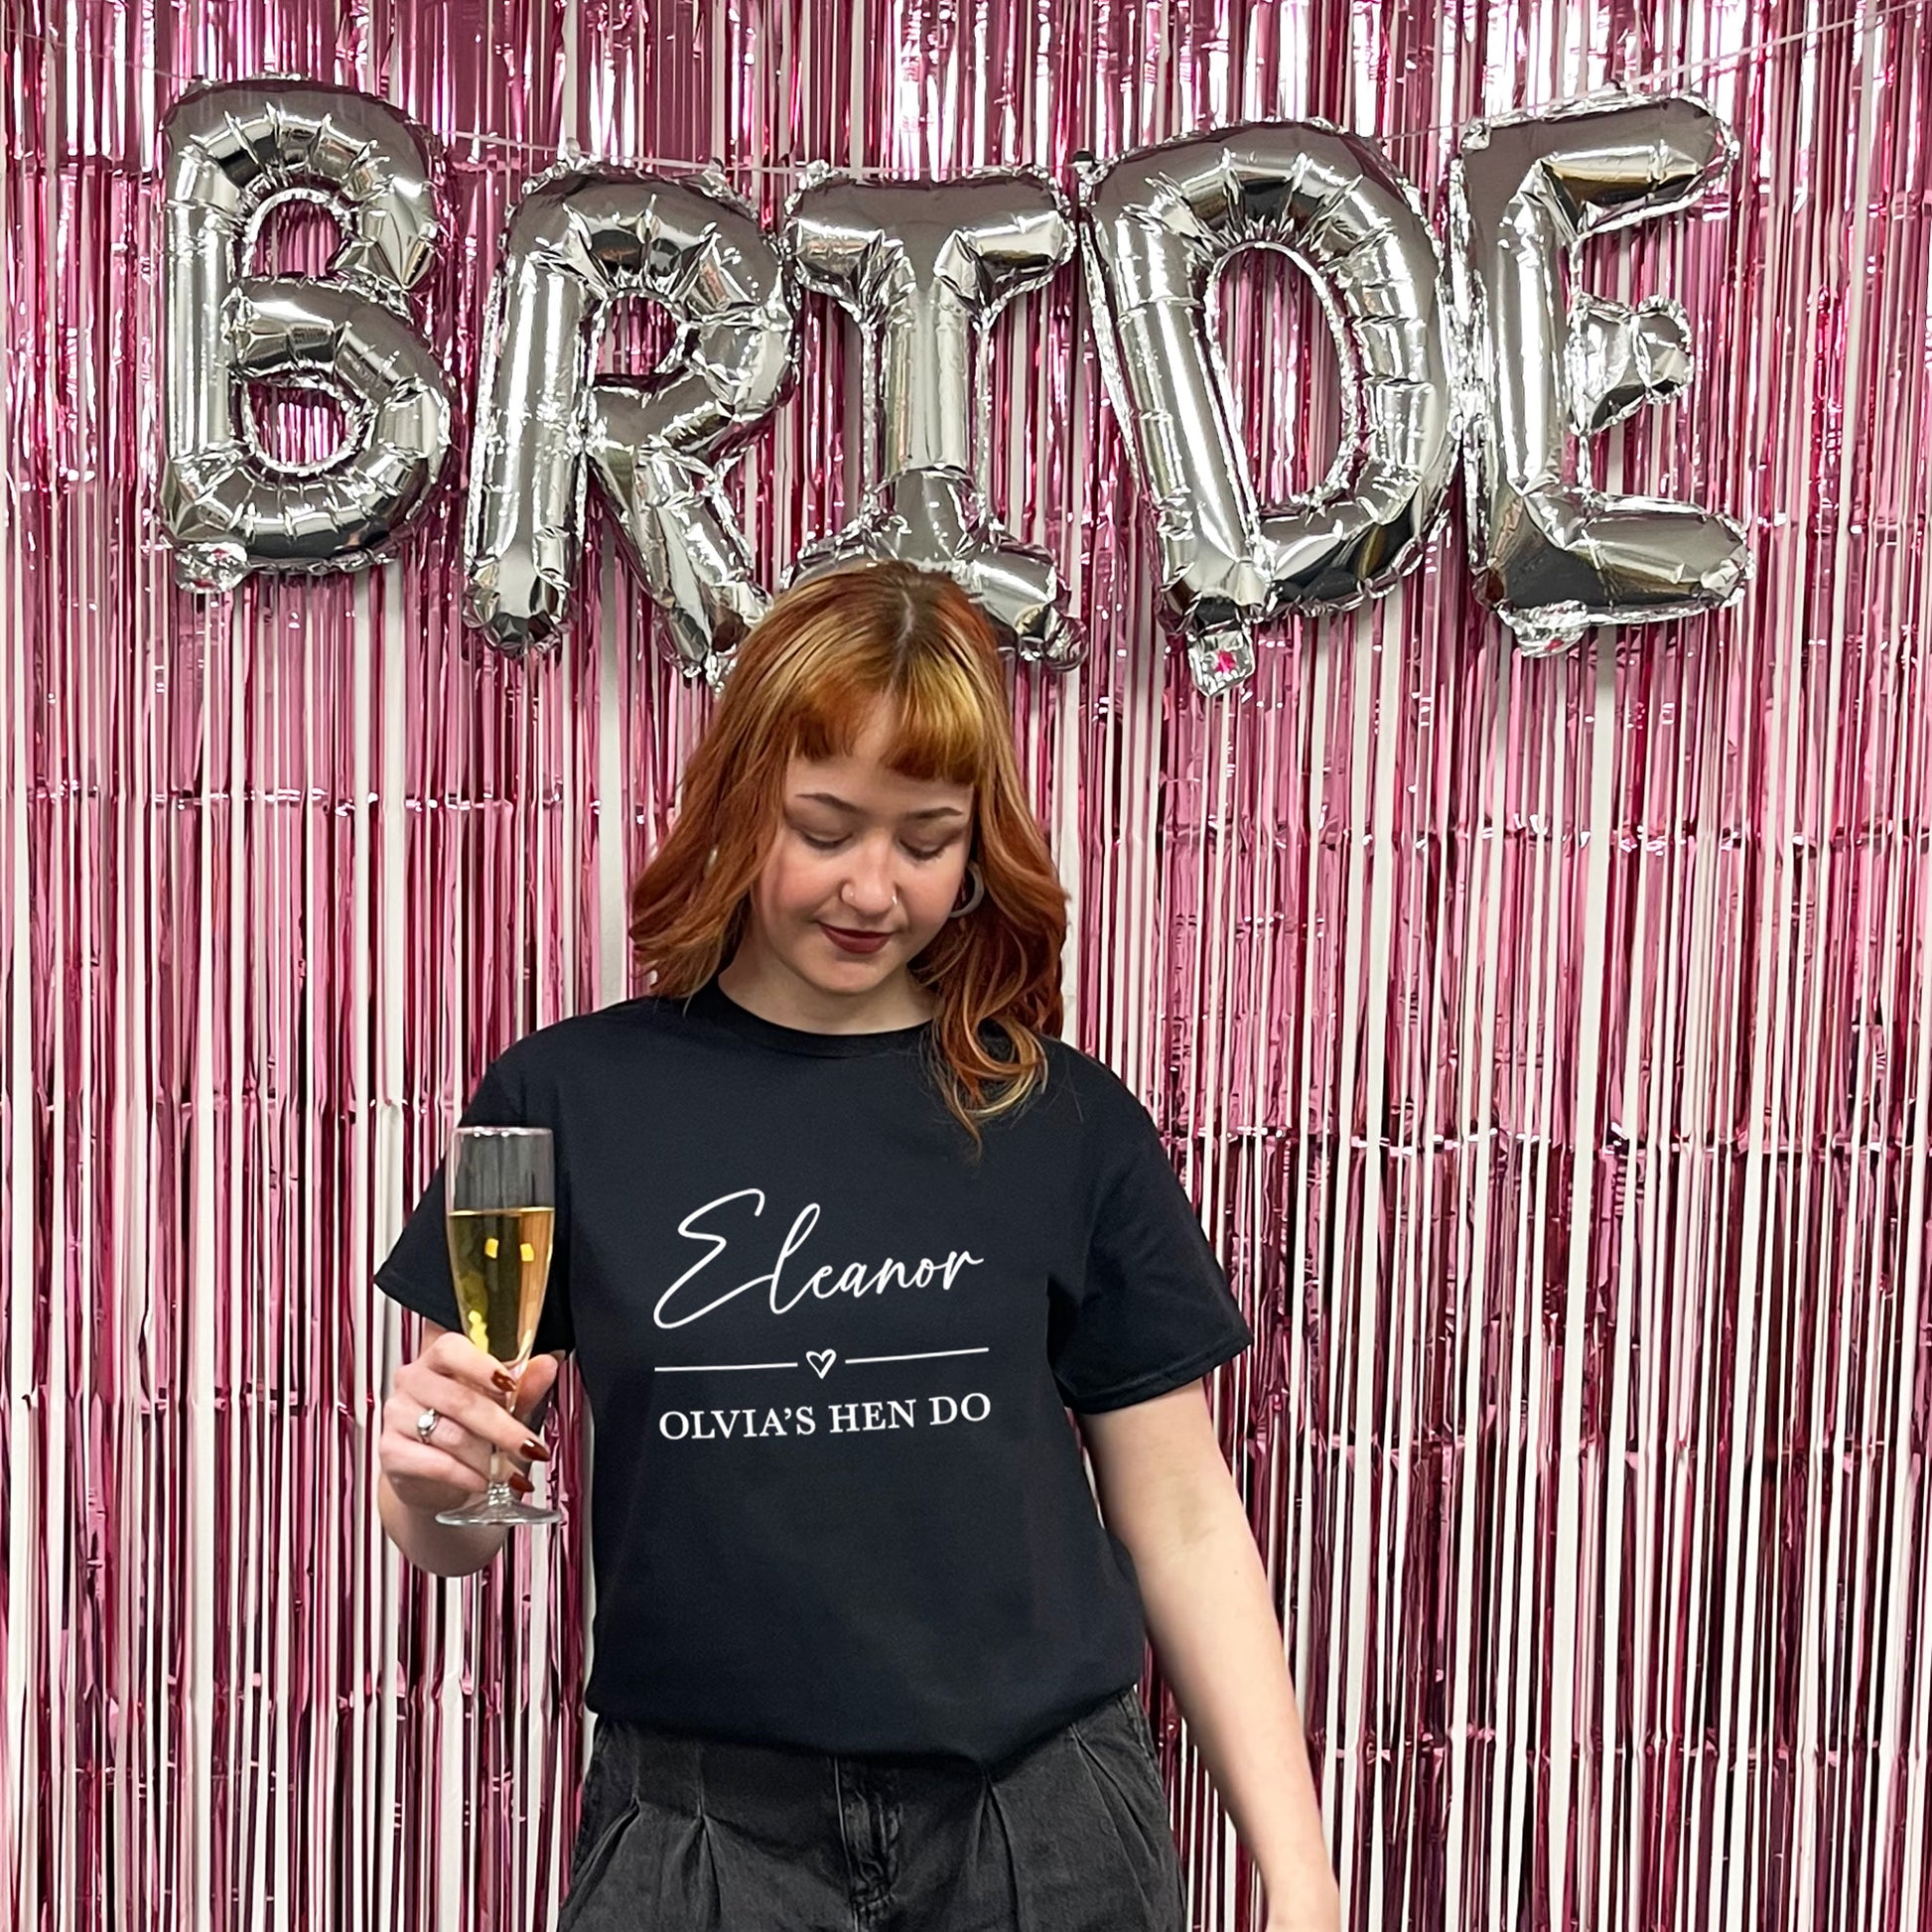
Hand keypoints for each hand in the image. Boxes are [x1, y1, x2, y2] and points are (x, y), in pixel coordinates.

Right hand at [379, 1332, 563, 1516]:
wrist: (438, 1477)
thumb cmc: (470, 1429)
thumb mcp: (502, 1406)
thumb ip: (524, 1386)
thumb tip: (547, 1365)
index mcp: (438, 1359)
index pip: (451, 1350)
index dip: (481, 1367)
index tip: (511, 1386)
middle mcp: (412, 1381)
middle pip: (460, 1400)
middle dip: (503, 1428)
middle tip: (530, 1447)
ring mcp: (397, 1416)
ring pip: (451, 1435)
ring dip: (488, 1459)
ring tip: (510, 1473)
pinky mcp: (391, 1451)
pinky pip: (434, 1463)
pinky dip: (465, 1476)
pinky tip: (483, 1482)